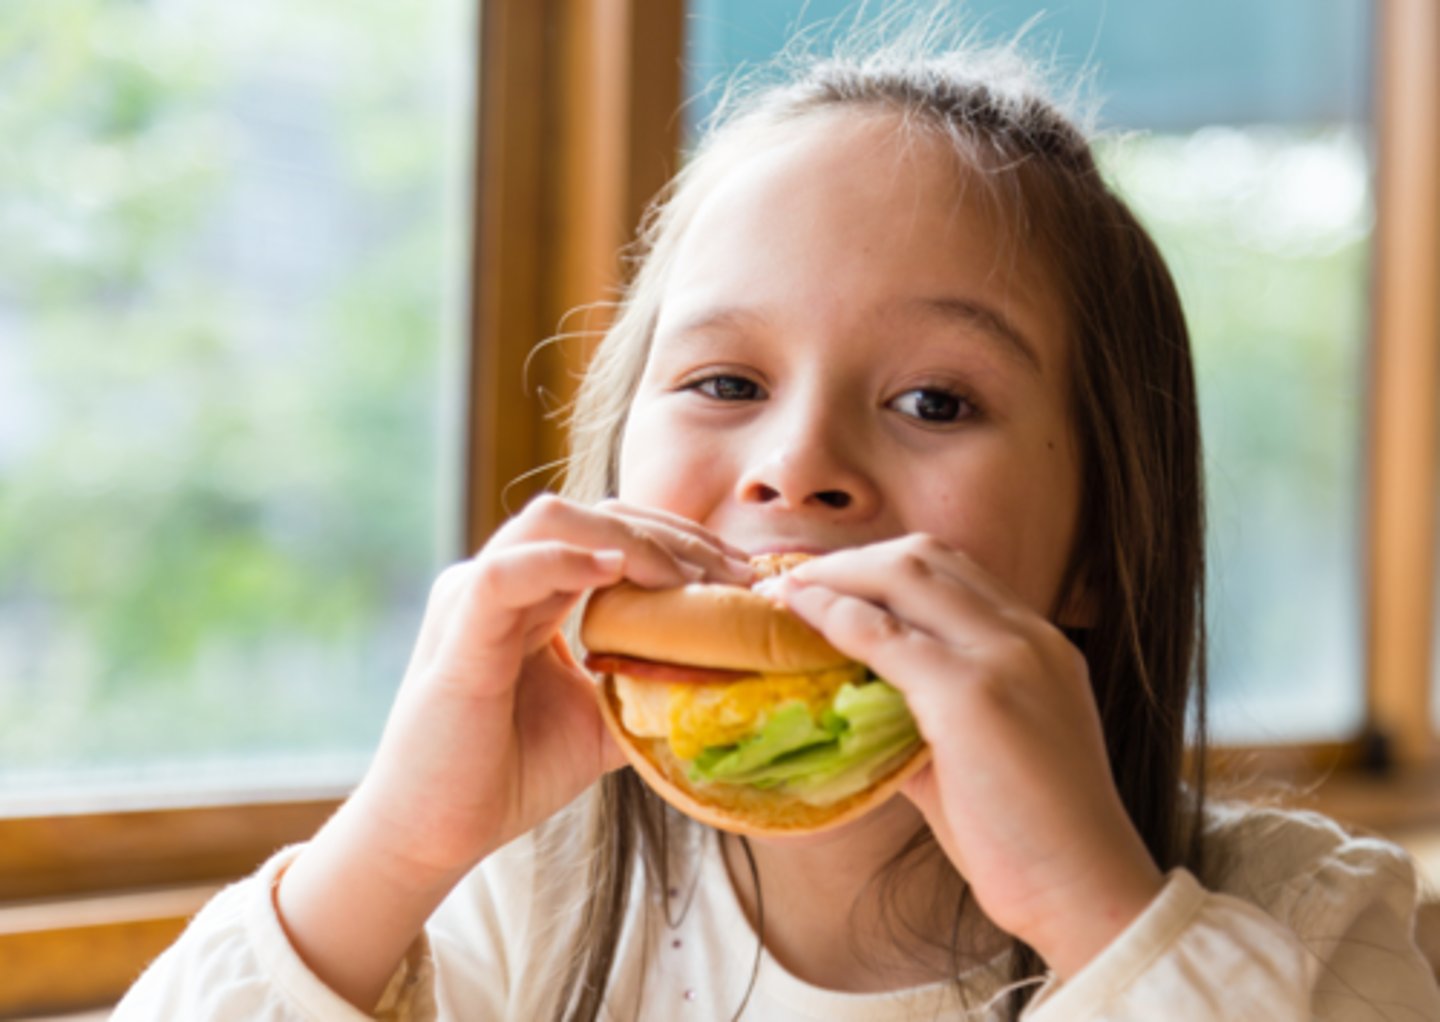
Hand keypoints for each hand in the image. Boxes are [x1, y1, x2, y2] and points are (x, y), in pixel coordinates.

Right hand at [346, 495, 752, 884]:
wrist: (435, 834)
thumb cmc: (508, 774)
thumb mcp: (601, 723)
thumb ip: (648, 690)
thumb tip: (726, 680)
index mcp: (533, 592)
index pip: (610, 531)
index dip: (679, 540)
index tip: (742, 575)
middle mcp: (501, 580)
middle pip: (591, 513)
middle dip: (670, 534)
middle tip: (734, 574)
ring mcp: (472, 599)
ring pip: (551, 521)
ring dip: (629, 539)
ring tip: (685, 578)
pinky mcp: (457, 635)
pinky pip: (506, 573)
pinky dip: (562, 561)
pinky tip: (614, 570)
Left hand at [778, 535, 1163, 978]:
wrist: (1083, 889)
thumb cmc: (1029, 837)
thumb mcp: (980, 751)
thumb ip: (925, 716)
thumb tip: (857, 704)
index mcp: (1038, 643)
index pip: (953, 571)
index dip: (883, 566)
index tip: (831, 582)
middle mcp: (1026, 635)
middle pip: (926, 557)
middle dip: (853, 560)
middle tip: (797, 581)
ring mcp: (1002, 656)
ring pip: (904, 575)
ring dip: (836, 576)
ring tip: (786, 592)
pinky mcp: (970, 693)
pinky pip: (884, 635)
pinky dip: (835, 617)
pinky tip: (800, 618)